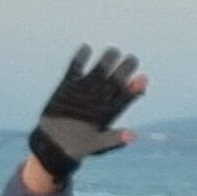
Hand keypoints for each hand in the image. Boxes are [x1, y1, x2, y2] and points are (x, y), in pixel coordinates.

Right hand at [27, 45, 146, 185]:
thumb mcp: (98, 145)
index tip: (142, 78)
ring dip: (108, 58)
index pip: (128, 94)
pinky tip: (86, 49)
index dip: (136, 86)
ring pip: (101, 67)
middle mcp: (101, 96)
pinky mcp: (69, 84)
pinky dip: (81, 56)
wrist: (54, 144)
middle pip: (118, 76)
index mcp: (111, 109)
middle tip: (128, 61)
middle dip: (126, 66)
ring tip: (111, 52)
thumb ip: (114, 139)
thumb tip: (133, 136)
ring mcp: (86, 88)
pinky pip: (76, 66)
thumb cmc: (79, 146)